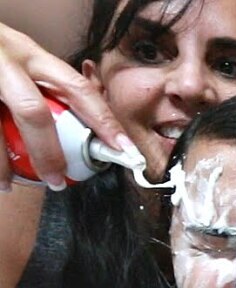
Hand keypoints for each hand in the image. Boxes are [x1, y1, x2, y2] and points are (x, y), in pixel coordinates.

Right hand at [0, 21, 131, 189]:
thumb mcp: (20, 59)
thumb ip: (46, 84)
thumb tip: (82, 123)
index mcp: (32, 55)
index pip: (78, 89)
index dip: (104, 121)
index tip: (124, 149)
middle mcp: (8, 62)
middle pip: (33, 112)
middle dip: (48, 152)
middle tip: (58, 181)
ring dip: (3, 162)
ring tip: (7, 184)